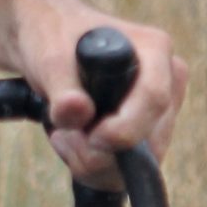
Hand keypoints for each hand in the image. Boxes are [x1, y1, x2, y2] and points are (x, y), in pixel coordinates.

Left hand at [25, 10, 186, 188]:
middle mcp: (165, 81)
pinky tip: (72, 141)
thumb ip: (62, 88)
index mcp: (154, 50)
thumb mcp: (49, 57)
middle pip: (152, 140)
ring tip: (63, 134)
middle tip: (63, 135)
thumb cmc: (51, 36)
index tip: (91, 138)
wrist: (42, 39)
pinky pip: (127, 169)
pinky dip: (95, 167)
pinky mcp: (141, 134)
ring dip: (95, 162)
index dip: (125, 128)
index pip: (155, 99)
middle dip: (103, 152)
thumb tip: (78, 112)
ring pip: (140, 162)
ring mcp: (156, 111)